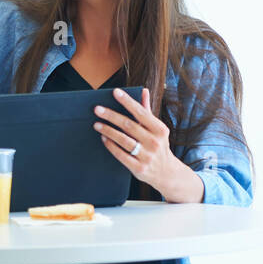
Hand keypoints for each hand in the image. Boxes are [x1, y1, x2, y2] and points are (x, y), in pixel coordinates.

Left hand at [93, 88, 204, 202]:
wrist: (166, 172)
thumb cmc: (157, 145)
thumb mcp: (156, 129)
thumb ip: (147, 110)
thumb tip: (143, 90)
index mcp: (160, 129)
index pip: (141, 112)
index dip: (128, 101)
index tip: (115, 92)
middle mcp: (155, 142)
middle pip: (129, 125)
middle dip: (111, 116)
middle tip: (97, 109)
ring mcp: (147, 156)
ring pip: (123, 140)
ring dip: (108, 131)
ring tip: (96, 124)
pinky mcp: (139, 168)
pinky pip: (121, 154)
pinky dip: (111, 145)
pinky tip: (103, 138)